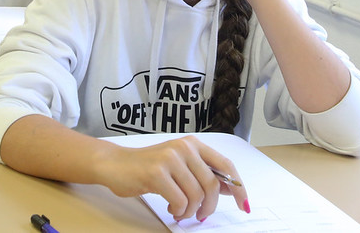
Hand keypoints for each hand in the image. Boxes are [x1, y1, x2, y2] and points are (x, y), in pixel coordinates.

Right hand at [98, 135, 248, 221]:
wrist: (115, 164)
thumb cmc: (147, 167)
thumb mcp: (179, 165)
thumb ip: (202, 173)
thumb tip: (229, 188)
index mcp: (193, 144)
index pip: (225, 165)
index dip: (238, 186)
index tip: (243, 203)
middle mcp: (184, 148)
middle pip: (212, 184)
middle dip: (210, 207)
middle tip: (201, 216)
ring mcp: (170, 158)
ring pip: (196, 195)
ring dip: (190, 211)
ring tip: (180, 211)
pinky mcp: (157, 173)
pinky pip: (180, 201)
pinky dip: (178, 210)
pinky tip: (170, 208)